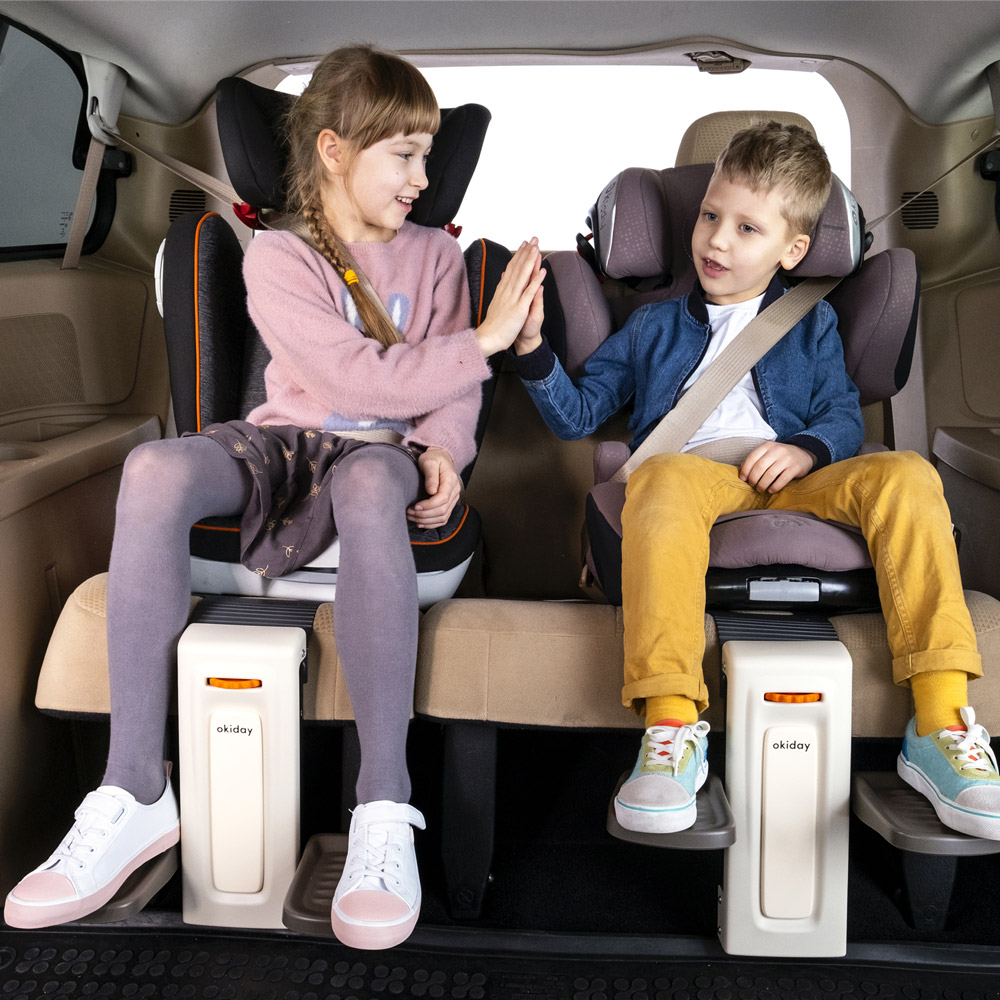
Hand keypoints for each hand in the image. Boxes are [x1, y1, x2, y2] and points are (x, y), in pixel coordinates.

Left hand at [407, 446, 461, 527]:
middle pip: (442, 510)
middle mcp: (454, 491)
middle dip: (424, 514)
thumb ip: (431, 476)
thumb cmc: (434, 459)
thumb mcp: (429, 462)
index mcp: (450, 480)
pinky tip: (420, 522)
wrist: (441, 458)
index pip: (443, 498)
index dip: (428, 505)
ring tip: (411, 516)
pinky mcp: (449, 504)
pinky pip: (443, 519)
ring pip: (443, 517)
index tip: (415, 506)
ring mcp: (453, 499)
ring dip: (426, 520)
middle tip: (409, 511)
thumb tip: (431, 491)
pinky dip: (431, 523)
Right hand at [475, 239, 545, 356]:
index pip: (512, 268)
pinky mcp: (519, 308)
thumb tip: (504, 275)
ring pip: (523, 276)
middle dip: (526, 252)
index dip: (519, 255)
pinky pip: (528, 292)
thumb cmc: (494, 324)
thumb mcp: (496, 302)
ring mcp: (513, 299)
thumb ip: (501, 288)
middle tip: (533, 239)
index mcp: (503, 290)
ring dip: (530, 261)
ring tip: (536, 248)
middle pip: (518, 268)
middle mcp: (507, 291)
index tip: (525, 244)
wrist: (489, 338)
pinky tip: (541, 271)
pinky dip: (535, 281)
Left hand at [739, 441, 815, 492]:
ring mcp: (787, 459)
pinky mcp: (795, 468)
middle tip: (752, 485)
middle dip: (753, 479)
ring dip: (762, 485)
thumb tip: (741, 471)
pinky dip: (774, 487)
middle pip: (759, 467)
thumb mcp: (768, 453)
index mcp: (767, 446)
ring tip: (760, 489)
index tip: (743, 479)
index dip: (745, 470)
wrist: (803, 454)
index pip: (752, 458)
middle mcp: (777, 451)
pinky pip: (782, 480)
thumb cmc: (780, 457)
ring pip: (770, 475)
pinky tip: (771, 490)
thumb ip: (756, 459)